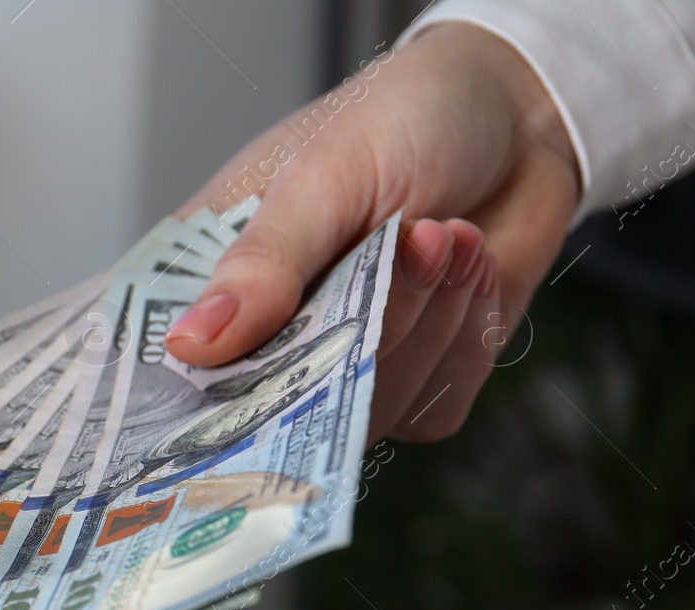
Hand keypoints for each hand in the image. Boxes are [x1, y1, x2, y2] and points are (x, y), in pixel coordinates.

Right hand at [166, 23, 580, 440]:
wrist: (519, 112)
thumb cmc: (402, 118)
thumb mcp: (322, 176)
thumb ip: (262, 266)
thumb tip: (190, 343)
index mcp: (217, 283)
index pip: (175, 377)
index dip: (199, 396)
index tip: (257, 365)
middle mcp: (272, 341)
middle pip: (283, 410)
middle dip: (365, 326)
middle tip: (412, 236)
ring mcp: (344, 371)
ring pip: (368, 412)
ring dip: (429, 321)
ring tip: (446, 235)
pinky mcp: (418, 386)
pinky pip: (433, 411)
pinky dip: (466, 342)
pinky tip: (469, 273)